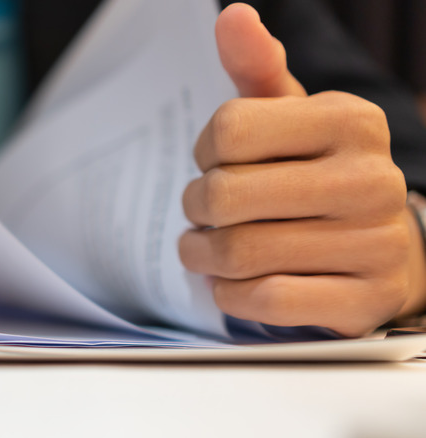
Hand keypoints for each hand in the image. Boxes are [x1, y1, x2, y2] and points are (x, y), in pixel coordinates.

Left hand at [179, 3, 425, 336]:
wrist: (383, 246)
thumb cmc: (317, 173)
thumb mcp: (291, 117)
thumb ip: (257, 68)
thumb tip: (233, 16)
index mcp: (350, 121)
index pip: (229, 129)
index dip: (205, 152)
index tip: (216, 161)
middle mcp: (371, 179)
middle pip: (225, 196)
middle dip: (195, 209)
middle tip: (200, 213)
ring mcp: (374, 244)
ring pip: (239, 254)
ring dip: (203, 255)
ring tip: (204, 249)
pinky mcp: (363, 300)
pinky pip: (266, 301)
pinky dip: (231, 294)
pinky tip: (232, 282)